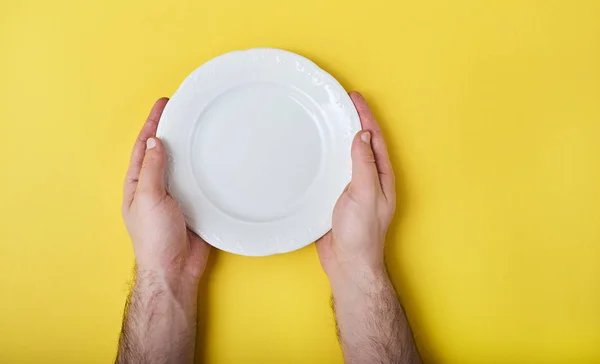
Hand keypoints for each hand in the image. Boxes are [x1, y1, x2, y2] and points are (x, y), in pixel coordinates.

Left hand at [122, 98, 210, 284]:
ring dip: (189, 148)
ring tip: (200, 127)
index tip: (163, 104)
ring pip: (182, 166)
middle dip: (171, 130)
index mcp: (138, 184)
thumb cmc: (155, 238)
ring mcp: (175, 197)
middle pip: (163, 152)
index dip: (152, 124)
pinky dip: (205, 168)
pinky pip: (199, 182)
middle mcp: (155, 188)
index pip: (144, 146)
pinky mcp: (194, 206)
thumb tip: (153, 142)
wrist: (175, 270)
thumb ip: (151, 170)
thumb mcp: (148, 198)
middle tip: (184, 109)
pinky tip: (214, 159)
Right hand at [316, 92, 395, 279]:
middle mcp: (369, 180)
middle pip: (362, 143)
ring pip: (347, 155)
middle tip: (340, 102)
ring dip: (339, 136)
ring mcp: (353, 188)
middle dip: (353, 120)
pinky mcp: (337, 198)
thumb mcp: (365, 193)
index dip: (365, 116)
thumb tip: (362, 135)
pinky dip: (326, 156)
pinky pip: (333, 170)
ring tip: (328, 119)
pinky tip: (316, 152)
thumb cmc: (361, 233)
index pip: (374, 138)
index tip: (354, 97)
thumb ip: (363, 164)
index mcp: (381, 176)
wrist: (348, 263)